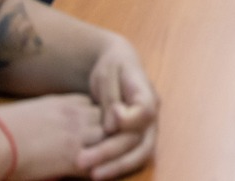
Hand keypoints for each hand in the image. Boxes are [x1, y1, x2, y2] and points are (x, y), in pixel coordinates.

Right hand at [0, 94, 105, 179]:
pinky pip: (99, 164)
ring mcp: (77, 136)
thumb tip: (46, 123)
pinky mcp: (72, 158)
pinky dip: (99, 171)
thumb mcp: (31, 110)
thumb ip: (48, 112)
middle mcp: (76, 115)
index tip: (94, 129)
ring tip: (104, 163)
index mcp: (65, 102)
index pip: (96, 105)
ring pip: (110, 140)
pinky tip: (94, 176)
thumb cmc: (0, 127)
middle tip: (106, 147)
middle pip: (109, 120)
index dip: (97, 118)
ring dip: (108, 151)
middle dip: (110, 132)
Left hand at [80, 36, 160, 178]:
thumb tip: (112, 126)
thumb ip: (110, 98)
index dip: (128, 119)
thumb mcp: (108, 74)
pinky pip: (133, 157)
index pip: (145, 111)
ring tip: (93, 175)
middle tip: (82, 161)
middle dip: (111, 153)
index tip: (110, 115)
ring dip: (116, 166)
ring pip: (140, 153)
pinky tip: (97, 174)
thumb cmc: (112, 66)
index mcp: (146, 93)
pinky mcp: (139, 138)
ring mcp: (148, 128)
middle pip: (140, 139)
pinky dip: (118, 167)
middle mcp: (152, 114)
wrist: (120, 64)